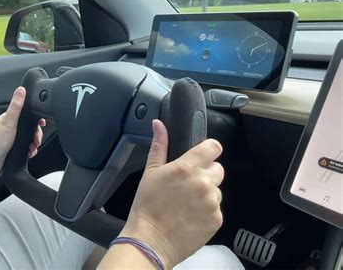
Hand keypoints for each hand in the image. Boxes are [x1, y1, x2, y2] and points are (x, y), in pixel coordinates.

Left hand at [0, 87, 45, 177]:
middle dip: (37, 134)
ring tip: (33, 148)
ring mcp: (14, 136)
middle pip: (31, 127)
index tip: (42, 123)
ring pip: (30, 137)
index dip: (37, 118)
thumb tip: (21, 90)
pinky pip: (27, 146)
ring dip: (34, 143)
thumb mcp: (9, 121)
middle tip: (36, 140)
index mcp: (11, 118)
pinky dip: (31, 149)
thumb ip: (16, 106)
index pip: (28, 114)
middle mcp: (13, 126)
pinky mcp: (15, 146)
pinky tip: (30, 152)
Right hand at [119, 119, 223, 268]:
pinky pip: (217, 208)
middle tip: (188, 185)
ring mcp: (211, 202)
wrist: (150, 240)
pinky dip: (207, 211)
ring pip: (217, 189)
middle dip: (206, 173)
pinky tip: (190, 215)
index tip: (204, 155)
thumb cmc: (147, 207)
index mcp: (186, 167)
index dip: (209, 149)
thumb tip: (159, 125)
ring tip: (187, 203)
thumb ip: (159, 146)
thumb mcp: (150, 172)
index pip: (213, 147)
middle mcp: (203, 183)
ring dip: (206, 193)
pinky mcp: (216, 219)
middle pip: (217, 168)